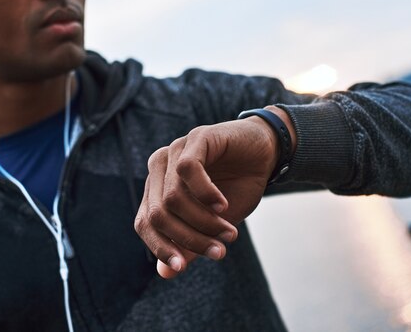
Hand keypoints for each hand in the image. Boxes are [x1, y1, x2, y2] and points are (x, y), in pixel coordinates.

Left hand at [134, 107, 294, 277]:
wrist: (266, 154)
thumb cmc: (236, 187)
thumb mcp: (213, 223)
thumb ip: (189, 244)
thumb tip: (164, 273)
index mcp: (157, 187)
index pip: (144, 222)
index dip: (160, 247)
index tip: (182, 267)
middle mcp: (160, 167)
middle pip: (158, 214)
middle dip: (189, 239)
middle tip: (218, 251)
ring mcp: (176, 150)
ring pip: (173, 197)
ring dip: (203, 222)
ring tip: (229, 232)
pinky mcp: (197, 137)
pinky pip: (187, 170)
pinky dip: (205, 194)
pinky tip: (223, 205)